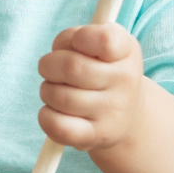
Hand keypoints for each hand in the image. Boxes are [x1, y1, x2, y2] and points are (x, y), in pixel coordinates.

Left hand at [38, 23, 149, 152]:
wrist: (127, 114)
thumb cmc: (103, 69)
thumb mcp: (98, 43)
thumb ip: (76, 37)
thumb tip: (58, 52)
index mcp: (125, 50)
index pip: (105, 40)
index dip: (81, 37)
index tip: (77, 43)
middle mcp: (125, 81)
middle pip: (71, 68)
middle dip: (49, 65)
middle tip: (51, 68)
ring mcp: (112, 111)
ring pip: (59, 96)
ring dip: (47, 90)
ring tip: (57, 90)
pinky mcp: (96, 136)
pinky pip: (59, 127)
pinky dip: (46, 116)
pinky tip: (53, 110)